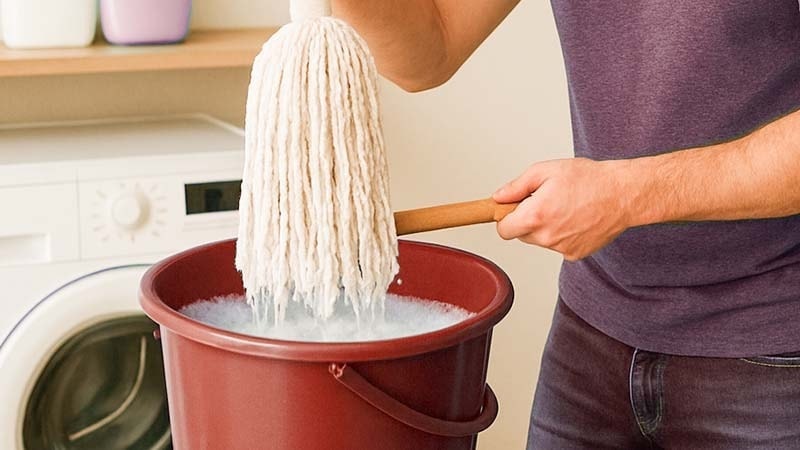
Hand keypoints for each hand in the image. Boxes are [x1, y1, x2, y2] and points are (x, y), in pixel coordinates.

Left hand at [493, 157, 635, 260]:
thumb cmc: (589, 179)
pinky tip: (576, 218)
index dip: (506, 218)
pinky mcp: (576, 254)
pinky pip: (558, 245)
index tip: (512, 210)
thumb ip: (516, 187)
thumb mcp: (545, 171)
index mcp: (535, 216)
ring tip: (565, 207)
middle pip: (521, 235)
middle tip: (545, 201)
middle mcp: (547, 237)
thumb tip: (498, 198)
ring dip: (545, 227)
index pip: (503, 230)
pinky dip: (563, 234)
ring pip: (540, 240)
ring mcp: (562, 248)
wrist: (623, 194)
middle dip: (527, 220)